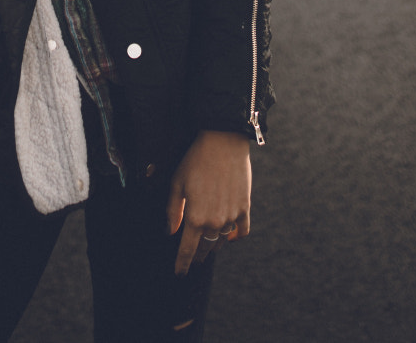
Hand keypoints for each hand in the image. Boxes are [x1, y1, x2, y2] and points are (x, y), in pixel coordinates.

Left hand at [166, 130, 251, 274]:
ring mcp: (231, 216)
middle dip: (197, 255)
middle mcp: (214, 222)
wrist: (223, 142)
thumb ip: (172, 211)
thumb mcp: (177, 184)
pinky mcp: (245, 208)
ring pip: (222, 241)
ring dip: (213, 244)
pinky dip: (235, 237)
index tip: (179, 274)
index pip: (187, 250)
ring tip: (207, 244)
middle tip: (192, 258)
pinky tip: (229, 237)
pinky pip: (241, 231)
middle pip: (205, 248)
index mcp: (195, 218)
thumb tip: (171, 232)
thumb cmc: (195, 160)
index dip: (182, 264)